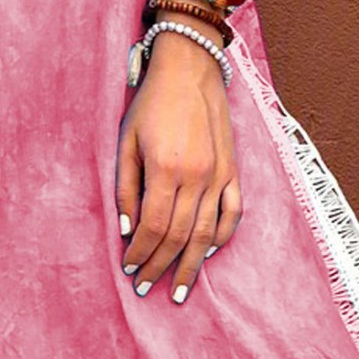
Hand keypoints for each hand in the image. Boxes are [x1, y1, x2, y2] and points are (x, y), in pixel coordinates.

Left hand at [115, 31, 242, 303]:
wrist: (190, 69)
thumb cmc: (151, 102)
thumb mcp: (127, 140)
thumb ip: (126, 186)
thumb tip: (126, 229)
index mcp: (166, 169)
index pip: (152, 227)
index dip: (140, 253)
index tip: (129, 269)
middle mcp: (196, 176)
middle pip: (178, 236)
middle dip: (160, 267)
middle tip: (146, 288)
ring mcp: (219, 174)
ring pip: (206, 233)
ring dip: (190, 265)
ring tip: (179, 290)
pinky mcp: (233, 169)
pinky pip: (232, 213)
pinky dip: (221, 237)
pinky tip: (206, 253)